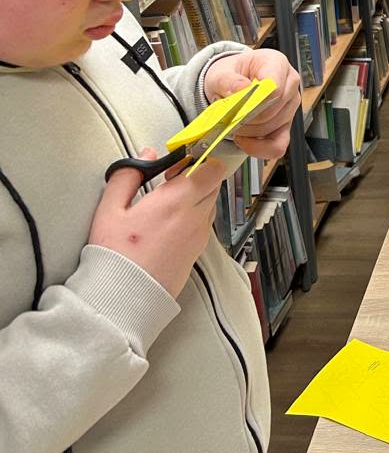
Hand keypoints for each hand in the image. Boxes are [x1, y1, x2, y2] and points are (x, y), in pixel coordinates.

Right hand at [90, 152, 228, 298]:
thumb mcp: (110, 209)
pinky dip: (193, 218)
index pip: (212, 169)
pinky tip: (168, 225)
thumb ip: (127, 175)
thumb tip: (146, 155)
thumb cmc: (115, 254)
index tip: (177, 164)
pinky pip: (204, 225)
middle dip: (197, 178)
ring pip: (210, 205)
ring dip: (196, 198)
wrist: (124, 297)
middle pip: (213, 185)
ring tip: (166, 205)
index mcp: (177, 201)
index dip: (199, 160)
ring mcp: (199, 237)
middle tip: (169, 182)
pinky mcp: (197, 253)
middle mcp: (196, 217)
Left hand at [203, 49, 301, 159]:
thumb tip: (242, 89)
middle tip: (228, 116)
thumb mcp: (220, 73)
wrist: (229, 84)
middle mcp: (289, 84)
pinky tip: (244, 141)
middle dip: (246, 118)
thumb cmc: (230, 75)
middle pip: (272, 111)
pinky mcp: (286, 126)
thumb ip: (228, 80)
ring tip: (233, 123)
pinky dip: (258, 148)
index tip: (237, 106)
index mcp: (276, 64)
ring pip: (272, 128)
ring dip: (249, 132)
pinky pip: (278, 146)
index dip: (255, 101)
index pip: (275, 88)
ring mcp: (290, 107)